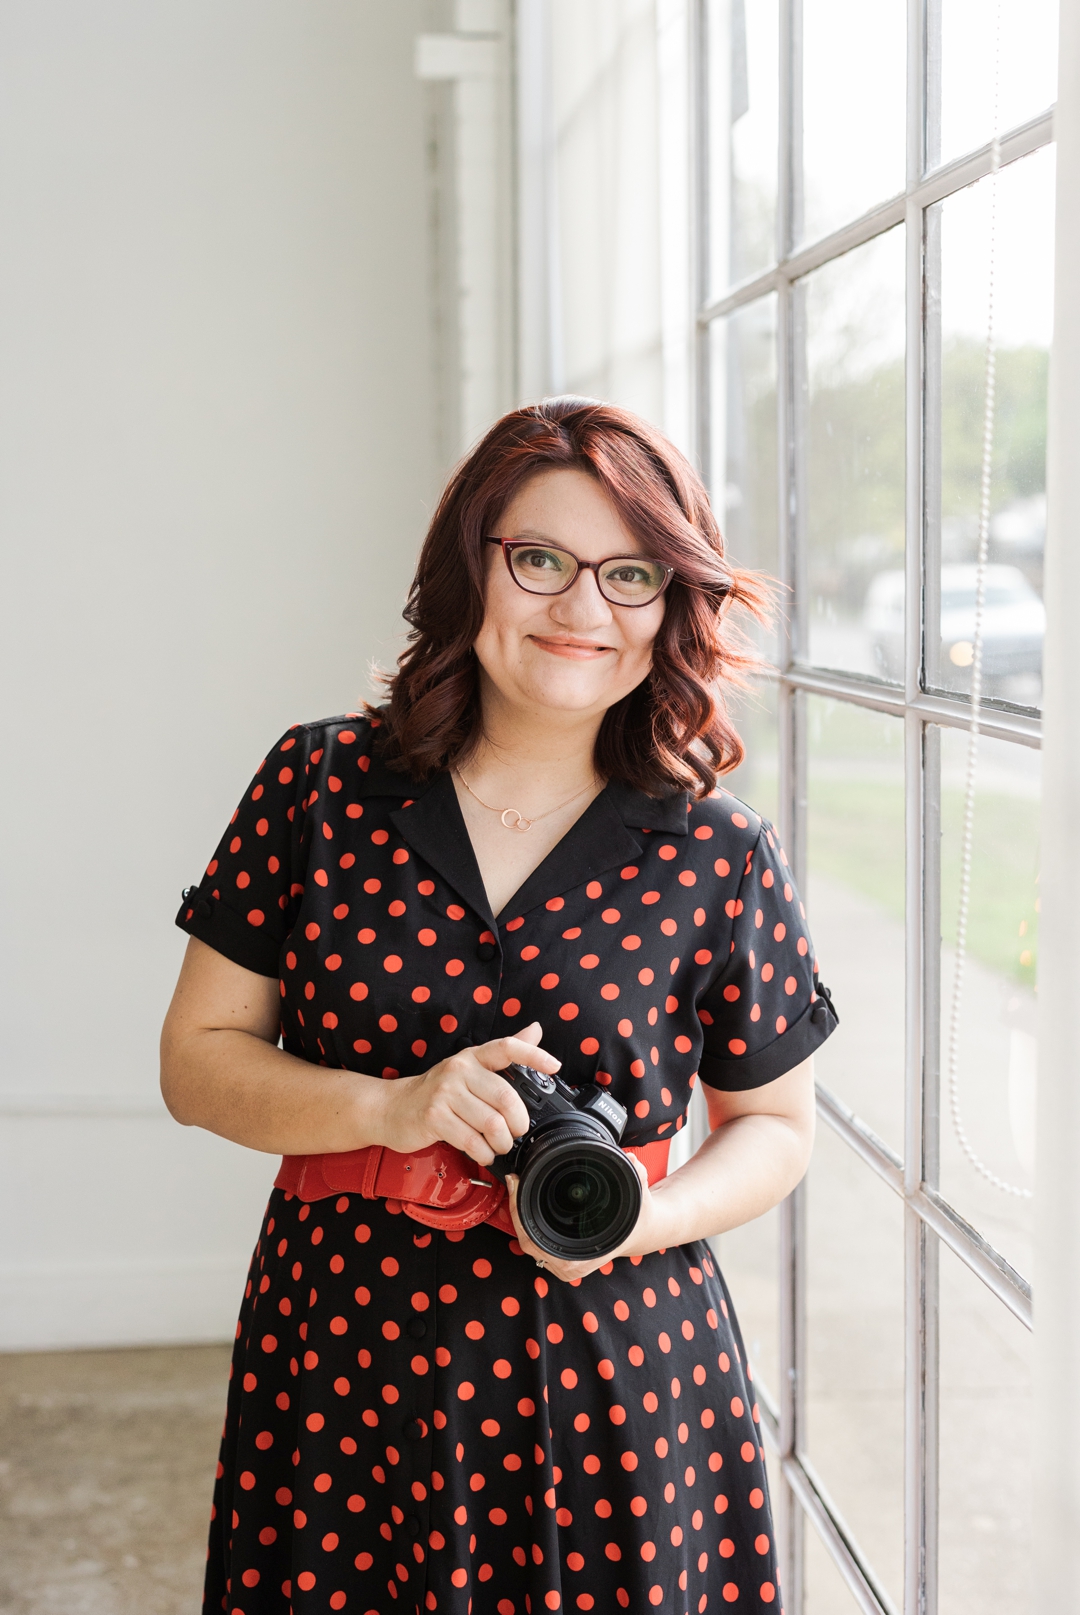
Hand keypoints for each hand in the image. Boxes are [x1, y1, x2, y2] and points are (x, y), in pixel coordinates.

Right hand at [375, 1023, 558, 1164]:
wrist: (392, 1108)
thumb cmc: (437, 1092)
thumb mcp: (469, 1068)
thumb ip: (502, 1054)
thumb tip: (535, 1030)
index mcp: (472, 1057)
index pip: (507, 1048)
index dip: (534, 1055)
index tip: (555, 1066)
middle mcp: (459, 1070)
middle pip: (505, 1097)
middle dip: (518, 1123)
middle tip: (516, 1132)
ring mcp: (445, 1093)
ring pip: (491, 1123)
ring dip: (501, 1143)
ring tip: (498, 1146)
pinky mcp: (434, 1117)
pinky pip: (471, 1140)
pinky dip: (483, 1153)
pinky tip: (482, 1153)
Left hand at [506, 1155, 662, 1282]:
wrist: (639, 1232)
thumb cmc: (635, 1219)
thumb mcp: (640, 1196)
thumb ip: (638, 1175)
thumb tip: (630, 1159)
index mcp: (584, 1258)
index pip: (537, 1242)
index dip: (521, 1216)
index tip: (517, 1188)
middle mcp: (570, 1264)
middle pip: (527, 1242)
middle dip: (516, 1210)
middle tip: (514, 1181)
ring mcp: (563, 1262)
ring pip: (528, 1241)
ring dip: (520, 1215)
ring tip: (518, 1186)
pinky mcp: (560, 1254)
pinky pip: (534, 1239)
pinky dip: (527, 1219)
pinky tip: (525, 1199)